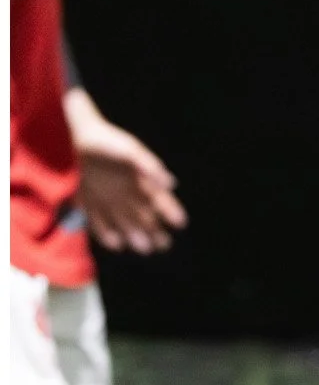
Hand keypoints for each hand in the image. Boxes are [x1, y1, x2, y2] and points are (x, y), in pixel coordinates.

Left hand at [70, 112, 186, 253]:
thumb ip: (150, 167)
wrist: (71, 136)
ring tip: (145, 248)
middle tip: (164, 245)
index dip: (171, 210)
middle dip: (155, 230)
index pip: (160, 198)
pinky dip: (108, 233)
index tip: (181, 223)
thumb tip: (171, 184)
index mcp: (140, 178)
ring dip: (135, 234)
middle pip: (145, 214)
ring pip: (125, 221)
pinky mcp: (88, 202)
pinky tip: (117, 244)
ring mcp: (107, 198)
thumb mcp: (131, 151)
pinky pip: (99, 222)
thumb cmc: (106, 141)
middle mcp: (126, 191)